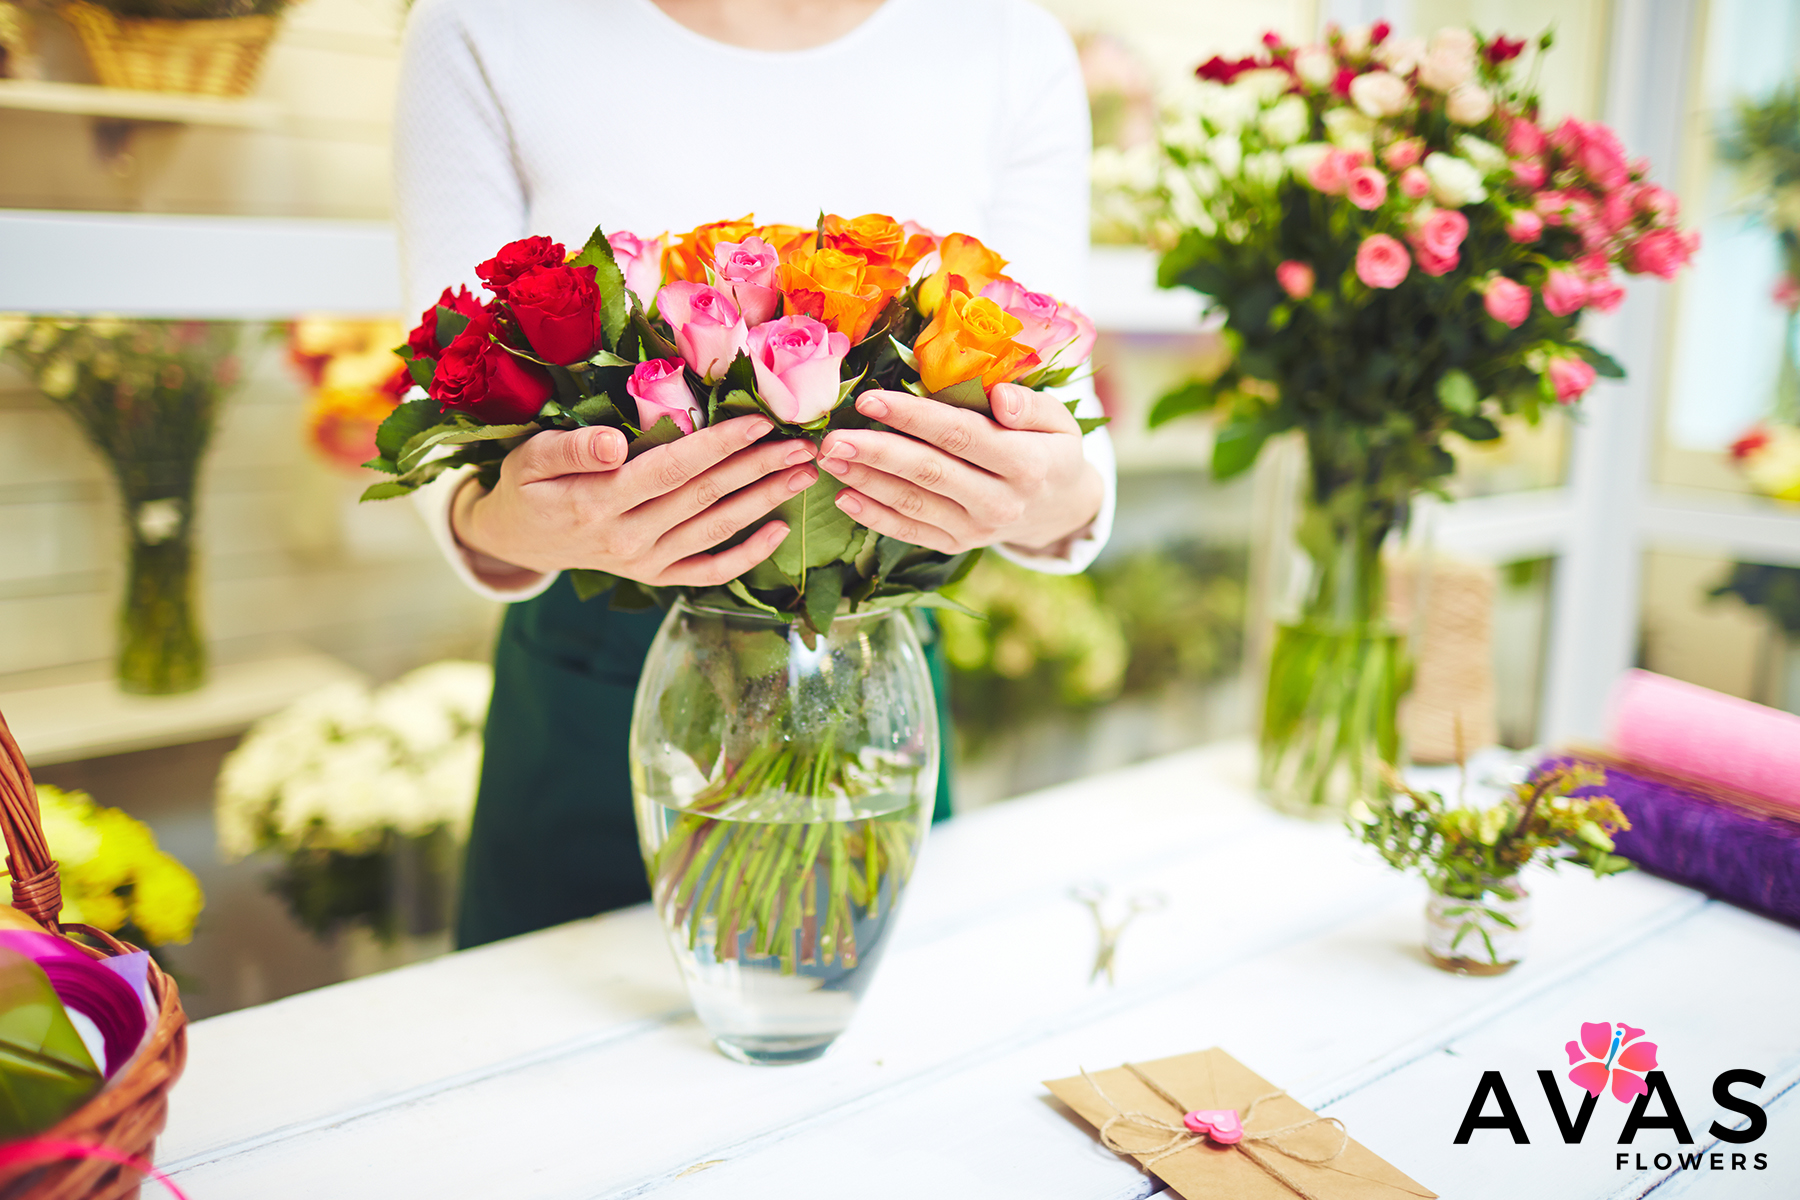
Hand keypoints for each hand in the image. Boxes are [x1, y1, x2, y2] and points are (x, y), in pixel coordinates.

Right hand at [453, 415, 818, 586]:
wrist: (516, 540)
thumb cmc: (526, 484)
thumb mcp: (530, 457)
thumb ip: (571, 448)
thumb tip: (616, 444)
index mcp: (597, 502)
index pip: (671, 469)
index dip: (718, 445)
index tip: (760, 420)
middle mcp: (627, 538)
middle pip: (705, 497)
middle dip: (758, 468)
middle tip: (804, 443)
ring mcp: (644, 563)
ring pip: (715, 531)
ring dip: (764, 502)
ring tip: (804, 474)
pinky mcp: (655, 577)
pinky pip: (707, 572)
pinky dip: (746, 555)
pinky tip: (780, 530)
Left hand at [816, 384, 1102, 556]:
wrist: (1059, 509)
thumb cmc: (1051, 449)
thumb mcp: (1059, 420)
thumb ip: (1030, 406)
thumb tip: (1000, 397)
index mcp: (1026, 464)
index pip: (960, 436)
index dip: (912, 417)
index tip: (869, 400)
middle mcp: (1000, 502)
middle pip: (929, 472)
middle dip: (877, 453)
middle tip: (834, 438)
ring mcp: (977, 530)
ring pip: (914, 504)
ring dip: (867, 482)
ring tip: (830, 459)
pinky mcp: (957, 545)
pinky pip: (911, 532)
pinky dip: (875, 518)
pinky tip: (845, 497)